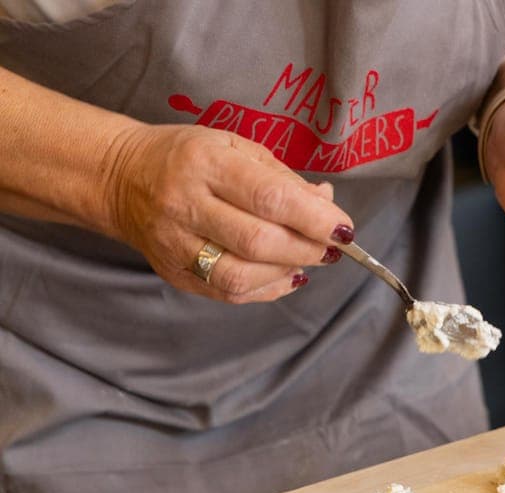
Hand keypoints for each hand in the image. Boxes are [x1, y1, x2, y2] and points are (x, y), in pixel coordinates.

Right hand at [102, 123, 353, 302]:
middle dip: (307, 249)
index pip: (269, 197)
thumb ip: (282, 176)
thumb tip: (326, 202)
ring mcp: (175, 244)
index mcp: (205, 163)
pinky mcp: (174, 273)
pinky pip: (228, 293)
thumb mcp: (234, 146)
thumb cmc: (186, 156)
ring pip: (241, 275)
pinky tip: (286, 275)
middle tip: (331, 246)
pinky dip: (267, 289)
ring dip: (287, 272)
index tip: (343, 228)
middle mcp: (185, 205)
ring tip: (308, 260)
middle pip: (258, 242)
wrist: (120, 177)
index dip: (314, 218)